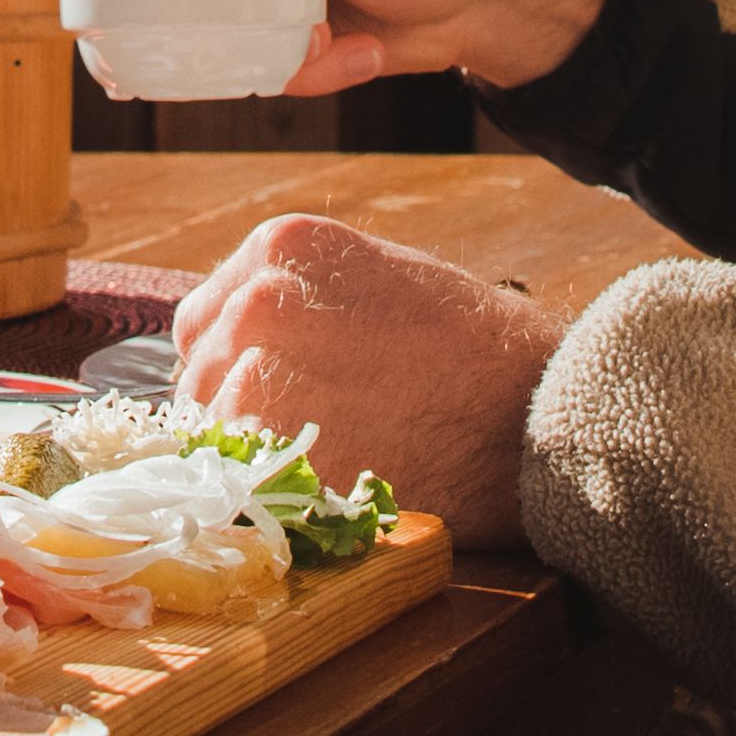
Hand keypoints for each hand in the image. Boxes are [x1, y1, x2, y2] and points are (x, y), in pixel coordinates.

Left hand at [170, 211, 560, 549]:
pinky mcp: (270, 444)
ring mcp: (256, 370)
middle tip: (304, 434)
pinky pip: (234, 473)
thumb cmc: (481, 353)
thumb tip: (255, 342)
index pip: (207, 317)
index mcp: (283, 246)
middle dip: (239, 407)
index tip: (275, 389)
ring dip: (250, 452)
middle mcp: (256, 298)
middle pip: (201, 373)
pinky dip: (266, 489)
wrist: (534, 415)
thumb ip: (310, 300)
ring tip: (324, 458)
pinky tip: (324, 483)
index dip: (236, 361)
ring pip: (212, 428)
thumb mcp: (387, 282)